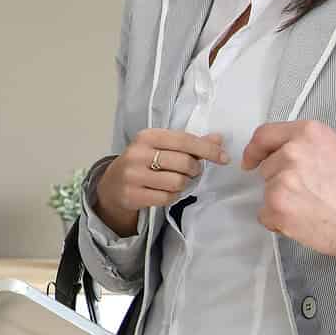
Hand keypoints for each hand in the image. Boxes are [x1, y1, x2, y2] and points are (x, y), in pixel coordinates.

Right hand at [92, 130, 228, 234]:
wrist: (112, 185)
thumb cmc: (142, 163)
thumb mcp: (162, 147)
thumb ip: (189, 143)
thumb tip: (218, 139)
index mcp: (147, 136)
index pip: (184, 140)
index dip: (208, 149)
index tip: (223, 158)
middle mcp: (138, 153)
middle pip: (184, 162)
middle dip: (195, 169)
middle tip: (192, 171)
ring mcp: (133, 175)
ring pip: (178, 182)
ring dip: (183, 184)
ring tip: (175, 181)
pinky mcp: (133, 195)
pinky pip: (167, 197)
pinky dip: (172, 196)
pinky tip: (165, 191)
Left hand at [241, 120, 335, 259]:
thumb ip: (306, 147)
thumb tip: (283, 155)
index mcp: (308, 133)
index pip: (265, 135)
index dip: (255, 149)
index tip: (250, 160)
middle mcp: (291, 152)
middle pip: (268, 167)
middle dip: (281, 180)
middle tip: (309, 193)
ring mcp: (281, 180)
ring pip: (267, 191)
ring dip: (282, 201)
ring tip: (312, 208)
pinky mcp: (276, 206)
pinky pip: (266, 214)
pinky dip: (280, 221)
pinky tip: (304, 220)